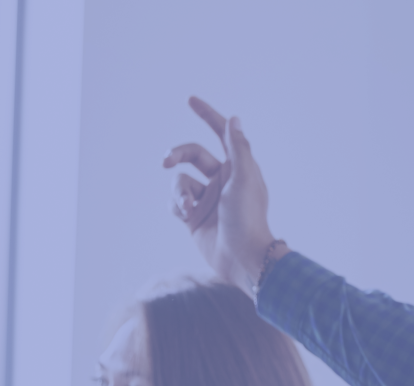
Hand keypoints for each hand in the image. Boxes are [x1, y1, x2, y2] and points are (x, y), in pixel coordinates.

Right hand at [164, 97, 277, 295]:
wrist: (241, 257)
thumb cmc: (248, 217)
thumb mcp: (245, 178)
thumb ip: (238, 147)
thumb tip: (234, 119)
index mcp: (238, 167)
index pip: (221, 134)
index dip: (208, 116)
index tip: (190, 100)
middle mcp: (222, 180)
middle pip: (192, 154)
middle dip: (177, 154)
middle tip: (165, 161)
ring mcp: (207, 198)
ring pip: (180, 180)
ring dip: (179, 191)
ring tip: (188, 207)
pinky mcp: (194, 216)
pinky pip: (175, 201)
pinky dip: (176, 205)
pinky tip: (186, 216)